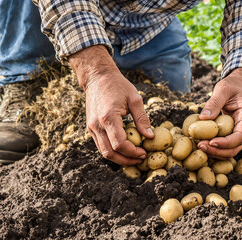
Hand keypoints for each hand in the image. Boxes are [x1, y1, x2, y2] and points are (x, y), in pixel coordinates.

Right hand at [69, 45, 153, 164]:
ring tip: (134, 157)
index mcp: (108, 117)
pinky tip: (125, 149)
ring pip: (104, 152)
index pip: (120, 144)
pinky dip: (113, 151)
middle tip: (140, 158)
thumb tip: (150, 136)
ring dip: (119, 158)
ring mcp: (92, 128)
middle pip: (110, 153)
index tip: (144, 152)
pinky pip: (101, 145)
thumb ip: (142, 119)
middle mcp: (97, 125)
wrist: (97, 77)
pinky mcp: (91, 128)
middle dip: (127, 159)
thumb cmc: (118, 85)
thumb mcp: (134, 99)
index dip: (133, 152)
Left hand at [197, 68, 241, 158]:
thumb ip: (214, 102)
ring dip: (216, 152)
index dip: (225, 143)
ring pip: (232, 150)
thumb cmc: (233, 86)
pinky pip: (228, 146)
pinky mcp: (237, 134)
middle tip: (200, 146)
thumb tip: (203, 118)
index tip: (210, 142)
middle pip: (236, 147)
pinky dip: (216, 148)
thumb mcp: (223, 89)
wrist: (241, 87)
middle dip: (218, 150)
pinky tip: (204, 144)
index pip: (240, 136)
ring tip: (200, 145)